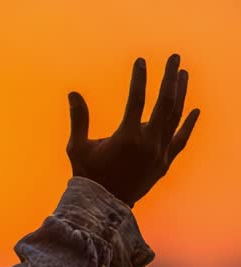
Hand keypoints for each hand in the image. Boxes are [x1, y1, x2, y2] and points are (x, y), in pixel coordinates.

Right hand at [67, 54, 199, 206]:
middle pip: (165, 103)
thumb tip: (73, 93)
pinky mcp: (165, 163)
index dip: (139, 78)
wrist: (103, 208)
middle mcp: (148, 143)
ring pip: (175, 117)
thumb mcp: (77, 148)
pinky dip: (188, 124)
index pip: (137, 99)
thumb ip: (79, 119)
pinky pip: (180, 139)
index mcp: (127, 137)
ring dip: (180, 94)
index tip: (141, 61)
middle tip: (174, 57)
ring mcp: (160, 153)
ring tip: (182, 74)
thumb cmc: (87, 177)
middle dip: (170, 77)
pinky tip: (194, 109)